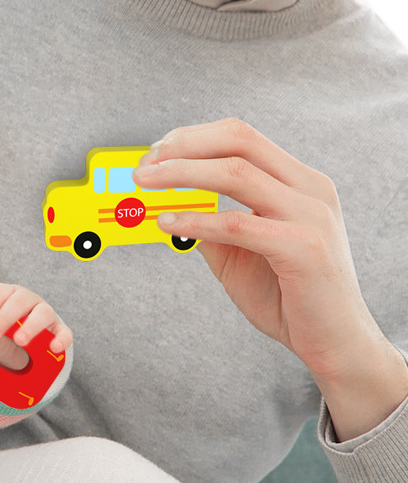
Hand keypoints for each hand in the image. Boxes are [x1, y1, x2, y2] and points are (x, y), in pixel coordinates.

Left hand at [0, 283, 72, 370]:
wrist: (22, 348)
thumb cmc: (4, 334)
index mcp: (7, 295)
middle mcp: (27, 299)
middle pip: (18, 301)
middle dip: (4, 317)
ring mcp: (44, 312)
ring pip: (42, 312)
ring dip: (30, 326)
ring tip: (19, 340)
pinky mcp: (58, 329)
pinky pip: (64, 332)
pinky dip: (61, 339)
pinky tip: (54, 348)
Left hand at [133, 118, 407, 439]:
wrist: (337, 345)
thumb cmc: (291, 298)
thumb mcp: (242, 253)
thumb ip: (213, 225)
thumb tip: (168, 204)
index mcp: (300, 181)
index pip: (241, 137)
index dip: (193, 137)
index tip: (157, 150)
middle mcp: (310, 188)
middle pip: (239, 140)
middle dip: (183, 146)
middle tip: (145, 164)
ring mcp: (311, 215)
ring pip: (235, 172)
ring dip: (181, 173)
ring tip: (147, 184)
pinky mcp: (304, 247)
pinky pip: (236, 224)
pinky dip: (196, 220)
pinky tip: (170, 224)